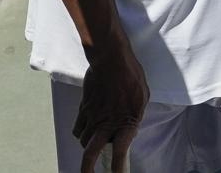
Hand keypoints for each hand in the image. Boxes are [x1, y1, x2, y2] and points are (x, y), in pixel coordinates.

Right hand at [74, 38, 147, 172]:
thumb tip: (129, 129)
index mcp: (125, 121)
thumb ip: (135, 116)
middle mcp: (106, 123)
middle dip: (88, 168)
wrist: (111, 59)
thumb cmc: (131, 76)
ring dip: (87, 146)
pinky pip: (77, 127)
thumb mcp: (142, 98)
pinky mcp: (83, 108)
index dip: (117, 168)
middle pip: (91, 153)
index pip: (119, 152)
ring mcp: (92, 116)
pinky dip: (81, 132)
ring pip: (83, 141)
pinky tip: (86, 129)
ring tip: (94, 144)